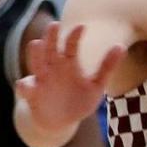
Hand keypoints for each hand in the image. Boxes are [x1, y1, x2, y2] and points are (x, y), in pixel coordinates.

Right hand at [16, 22, 123, 136]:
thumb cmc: (79, 100)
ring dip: (35, 54)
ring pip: (36, 63)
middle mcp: (52, 68)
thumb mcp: (96, 85)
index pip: (70, 46)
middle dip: (51, 37)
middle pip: (50, 49)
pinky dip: (25, 86)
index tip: (82, 26)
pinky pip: (25, 88)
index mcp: (68, 64)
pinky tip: (27, 85)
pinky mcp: (32, 95)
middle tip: (55, 24)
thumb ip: (107, 67)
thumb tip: (122, 46)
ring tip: (37, 44)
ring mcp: (40, 80)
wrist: (60, 122)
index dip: (74, 36)